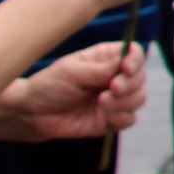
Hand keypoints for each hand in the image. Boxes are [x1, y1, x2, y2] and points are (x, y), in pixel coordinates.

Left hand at [0, 41, 145, 141]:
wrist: (32, 114)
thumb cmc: (49, 85)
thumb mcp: (73, 71)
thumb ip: (102, 69)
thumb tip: (126, 62)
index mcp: (105, 59)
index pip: (134, 54)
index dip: (135, 60)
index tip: (126, 69)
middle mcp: (113, 77)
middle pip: (140, 77)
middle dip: (129, 84)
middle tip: (111, 89)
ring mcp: (114, 100)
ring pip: (138, 98)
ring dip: (124, 102)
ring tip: (101, 103)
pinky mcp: (110, 120)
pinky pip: (130, 120)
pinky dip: (121, 118)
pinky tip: (105, 117)